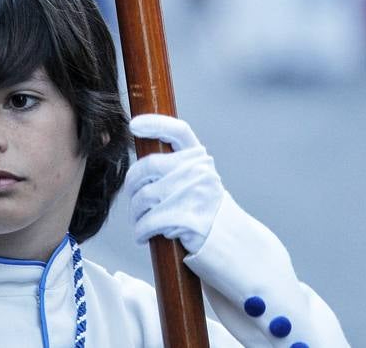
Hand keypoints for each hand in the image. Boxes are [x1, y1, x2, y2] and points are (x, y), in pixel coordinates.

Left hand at [126, 114, 223, 254]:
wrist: (233, 242)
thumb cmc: (207, 211)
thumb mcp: (199, 178)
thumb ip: (177, 165)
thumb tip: (142, 160)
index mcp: (199, 158)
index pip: (178, 131)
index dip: (155, 124)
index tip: (133, 125)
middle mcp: (198, 171)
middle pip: (149, 165)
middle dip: (132, 183)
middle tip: (132, 196)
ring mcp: (193, 193)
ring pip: (143, 196)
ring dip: (135, 212)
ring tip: (140, 220)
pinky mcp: (186, 218)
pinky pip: (148, 221)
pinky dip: (140, 230)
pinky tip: (144, 234)